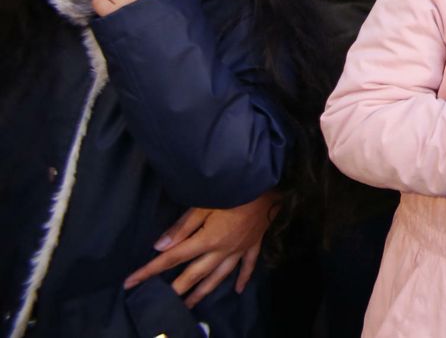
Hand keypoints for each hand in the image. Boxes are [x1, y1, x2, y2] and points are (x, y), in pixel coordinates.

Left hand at [124, 195, 276, 305]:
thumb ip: (182, 226)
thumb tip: (159, 247)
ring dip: (203, 292)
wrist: (270, 185)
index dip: (150, 270)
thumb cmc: (235, 190)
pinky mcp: (253, 244)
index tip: (131, 282)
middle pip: (195, 274)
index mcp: (207, 239)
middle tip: (163, 304)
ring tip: (191, 305)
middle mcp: (221, 250)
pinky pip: (248, 265)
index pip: (173, 258)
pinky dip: (243, 278)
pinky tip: (239, 290)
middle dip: (176, 289)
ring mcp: (239, 249)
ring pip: (219, 276)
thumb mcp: (204, 204)